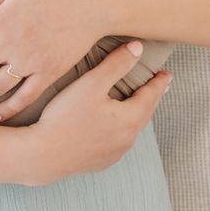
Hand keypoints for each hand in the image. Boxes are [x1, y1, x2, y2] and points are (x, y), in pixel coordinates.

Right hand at [23, 41, 170, 183]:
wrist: (42, 155)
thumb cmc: (65, 117)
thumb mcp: (91, 84)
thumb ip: (116, 64)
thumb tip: (138, 48)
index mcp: (129, 119)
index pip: (151, 96)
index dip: (158, 83)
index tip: (167, 74)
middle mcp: (127, 139)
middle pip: (144, 114)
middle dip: (151, 98)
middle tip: (158, 87)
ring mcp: (114, 154)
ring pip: (131, 130)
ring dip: (136, 115)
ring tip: (137, 105)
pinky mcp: (100, 162)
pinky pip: (117, 143)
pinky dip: (120, 130)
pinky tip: (113, 128)